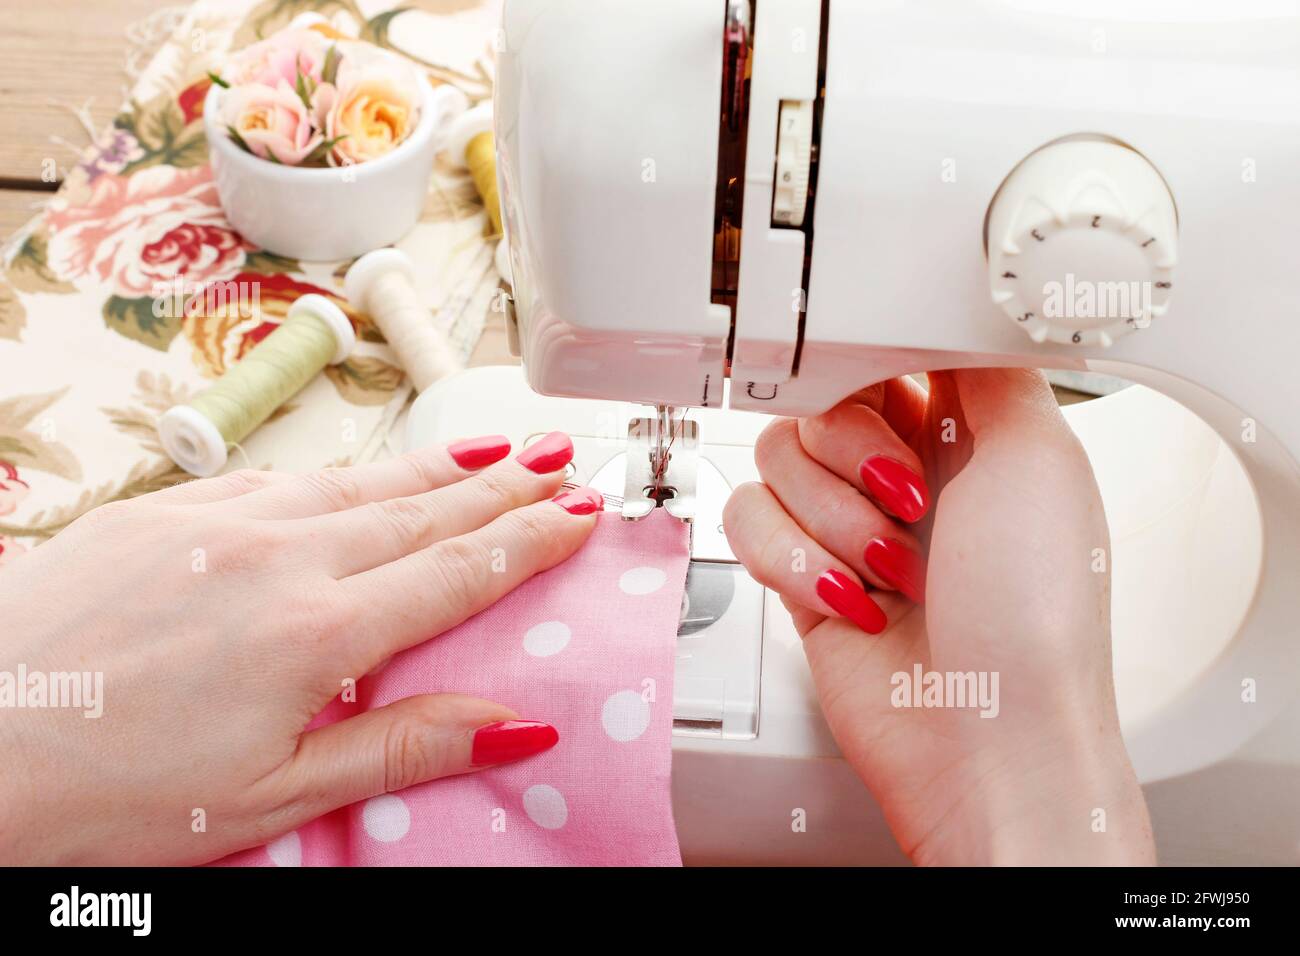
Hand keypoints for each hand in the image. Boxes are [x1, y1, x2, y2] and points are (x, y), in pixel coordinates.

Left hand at [0, 432, 601, 864]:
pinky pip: (278, 477)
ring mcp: (215, 520)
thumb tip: (511, 723)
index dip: (530, 537)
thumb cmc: (105, 793)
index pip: (458, 570)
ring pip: (357, 481)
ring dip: (433, 466)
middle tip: (555, 454)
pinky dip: (342, 473)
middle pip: (420, 510)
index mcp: (317, 632)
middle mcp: (275, 555)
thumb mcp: (271, 796)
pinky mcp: (161, 509)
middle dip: (500, 482)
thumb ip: (400, 746)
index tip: (578, 508)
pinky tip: (363, 474)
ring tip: (489, 447)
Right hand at [724, 369, 1154, 864]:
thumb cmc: (1033, 616)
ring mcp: (845, 521)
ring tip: (892, 572)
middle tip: (911, 504)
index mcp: (969, 430)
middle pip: (816, 395)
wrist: (987, 739)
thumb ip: (985, 362)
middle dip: (855, 454)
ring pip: (774, 457)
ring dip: (832, 520)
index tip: (886, 392)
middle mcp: (902, 469)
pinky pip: (747, 519)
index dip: (872, 361)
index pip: (886, 346)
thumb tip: (941, 307)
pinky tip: (852, 600)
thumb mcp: (1040, 454)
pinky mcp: (797, 572)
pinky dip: (794, 561)